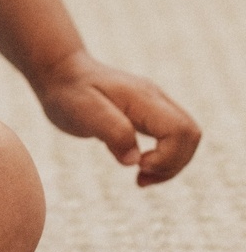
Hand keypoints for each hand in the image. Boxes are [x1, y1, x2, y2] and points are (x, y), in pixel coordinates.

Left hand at [34, 48, 200, 185]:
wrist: (59, 73)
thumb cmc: (68, 92)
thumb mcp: (83, 112)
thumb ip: (112, 132)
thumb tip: (134, 160)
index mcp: (143, 98)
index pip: (181, 130)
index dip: (168, 156)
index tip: (138, 165)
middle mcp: (154, 99)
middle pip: (190, 135)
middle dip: (173, 164)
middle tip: (140, 176)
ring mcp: (153, 106)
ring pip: (185, 138)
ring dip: (169, 165)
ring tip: (139, 178)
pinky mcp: (146, 115)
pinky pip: (171, 139)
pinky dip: (161, 159)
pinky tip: (137, 167)